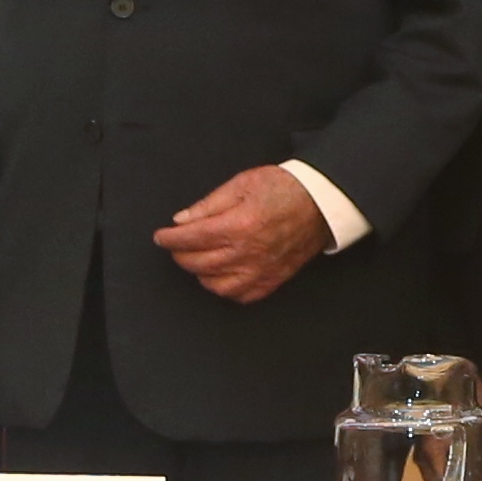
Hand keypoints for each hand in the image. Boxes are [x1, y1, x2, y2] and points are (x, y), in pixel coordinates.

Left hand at [157, 164, 332, 302]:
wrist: (321, 202)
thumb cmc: (283, 188)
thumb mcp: (241, 184)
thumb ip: (208, 205)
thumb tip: (181, 221)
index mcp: (238, 225)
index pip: (191, 239)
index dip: (170, 239)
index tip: (161, 237)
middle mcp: (248, 253)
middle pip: (198, 263)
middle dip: (180, 254)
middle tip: (177, 245)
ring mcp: (261, 271)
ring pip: (216, 285)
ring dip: (200, 273)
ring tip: (198, 259)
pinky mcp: (273, 280)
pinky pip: (241, 296)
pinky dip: (225, 289)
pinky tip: (221, 275)